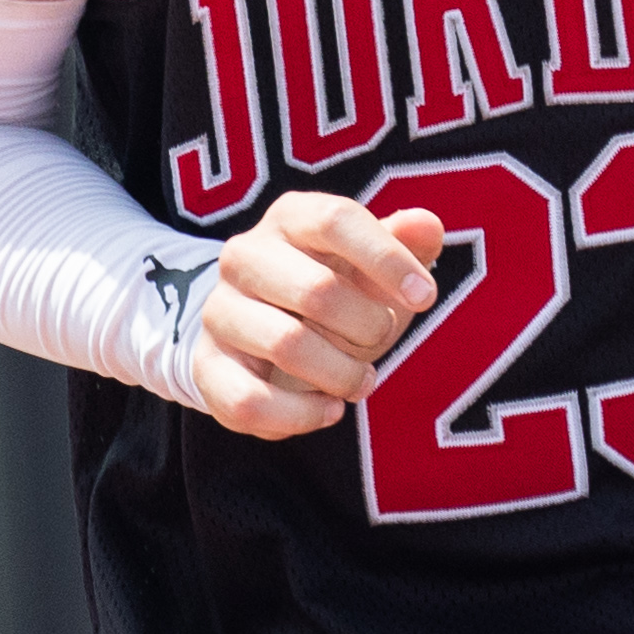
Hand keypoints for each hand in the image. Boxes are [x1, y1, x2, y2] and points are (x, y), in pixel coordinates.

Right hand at [193, 193, 444, 437]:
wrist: (267, 335)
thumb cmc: (338, 289)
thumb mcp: (375, 264)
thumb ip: (406, 242)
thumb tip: (426, 225)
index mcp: (290, 217)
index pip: (336, 220)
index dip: (387, 259)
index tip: (425, 296)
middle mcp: (244, 256)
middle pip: (317, 290)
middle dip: (369, 326)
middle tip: (382, 338)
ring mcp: (219, 311)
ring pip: (286, 346)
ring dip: (342, 374)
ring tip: (362, 380)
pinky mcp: (206, 365)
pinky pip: (249, 401)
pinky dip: (302, 415)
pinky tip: (329, 409)